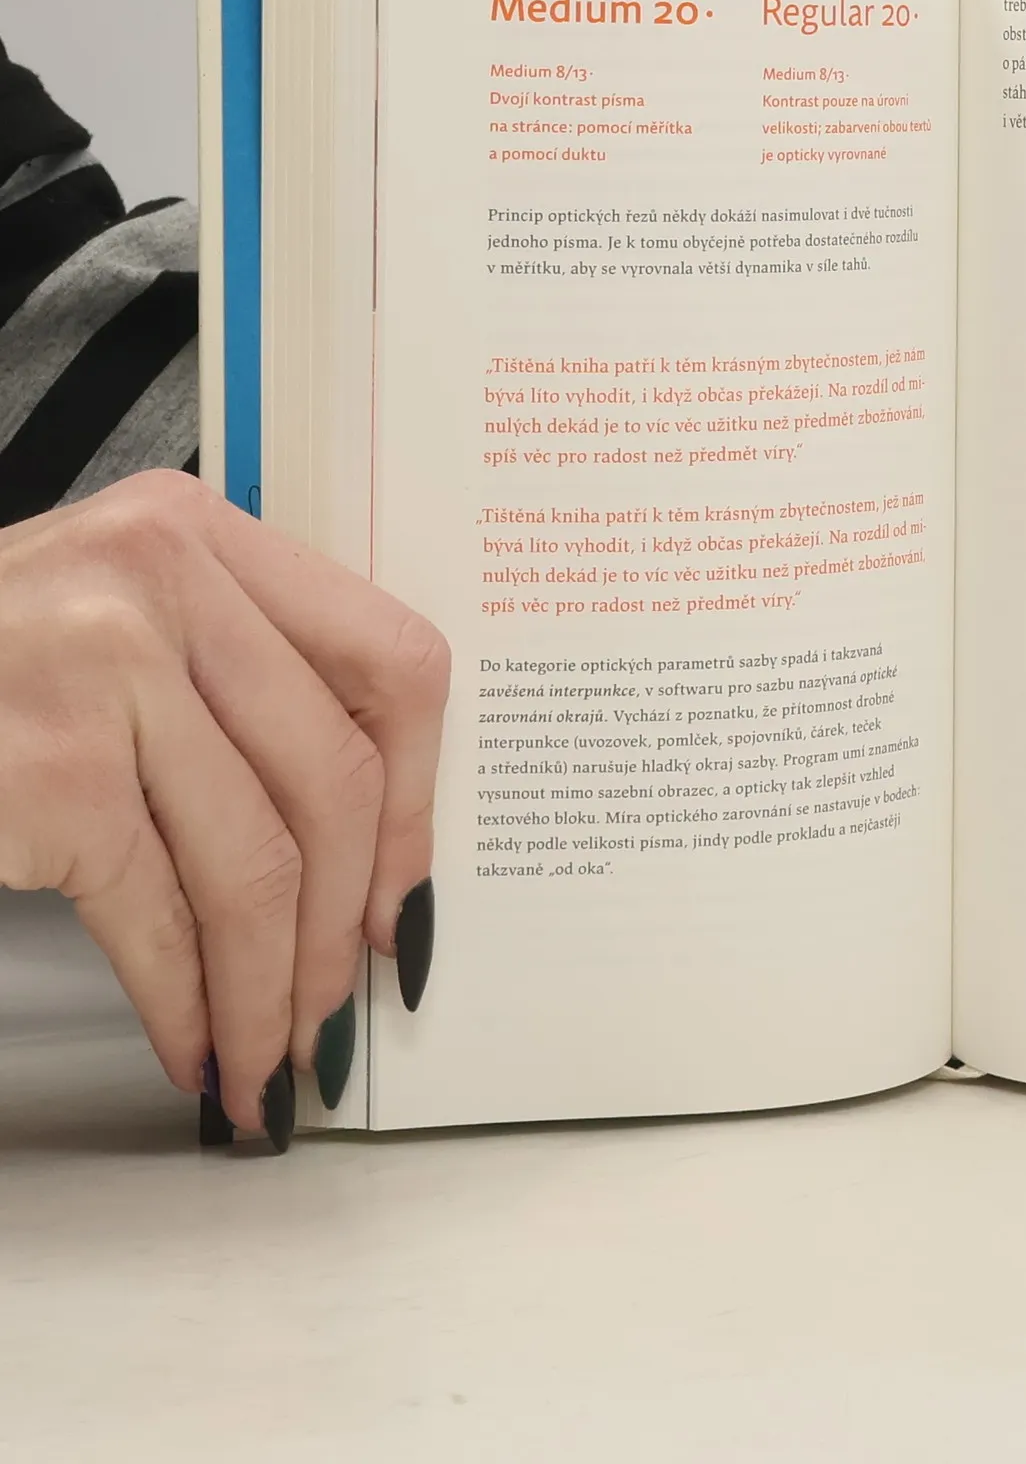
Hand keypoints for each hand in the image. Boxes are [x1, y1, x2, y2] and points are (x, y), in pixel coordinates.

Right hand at [0, 471, 448, 1139]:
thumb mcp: (109, 622)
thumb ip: (233, 682)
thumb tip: (365, 852)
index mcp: (197, 532)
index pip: (389, 659)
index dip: (417, 799)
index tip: (406, 893)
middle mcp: (159, 579)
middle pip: (333, 777)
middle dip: (344, 924)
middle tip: (337, 1009)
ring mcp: (99, 669)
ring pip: (257, 862)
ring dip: (271, 990)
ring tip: (270, 1057)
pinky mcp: (45, 773)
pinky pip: (160, 917)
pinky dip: (188, 1005)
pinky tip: (195, 1046)